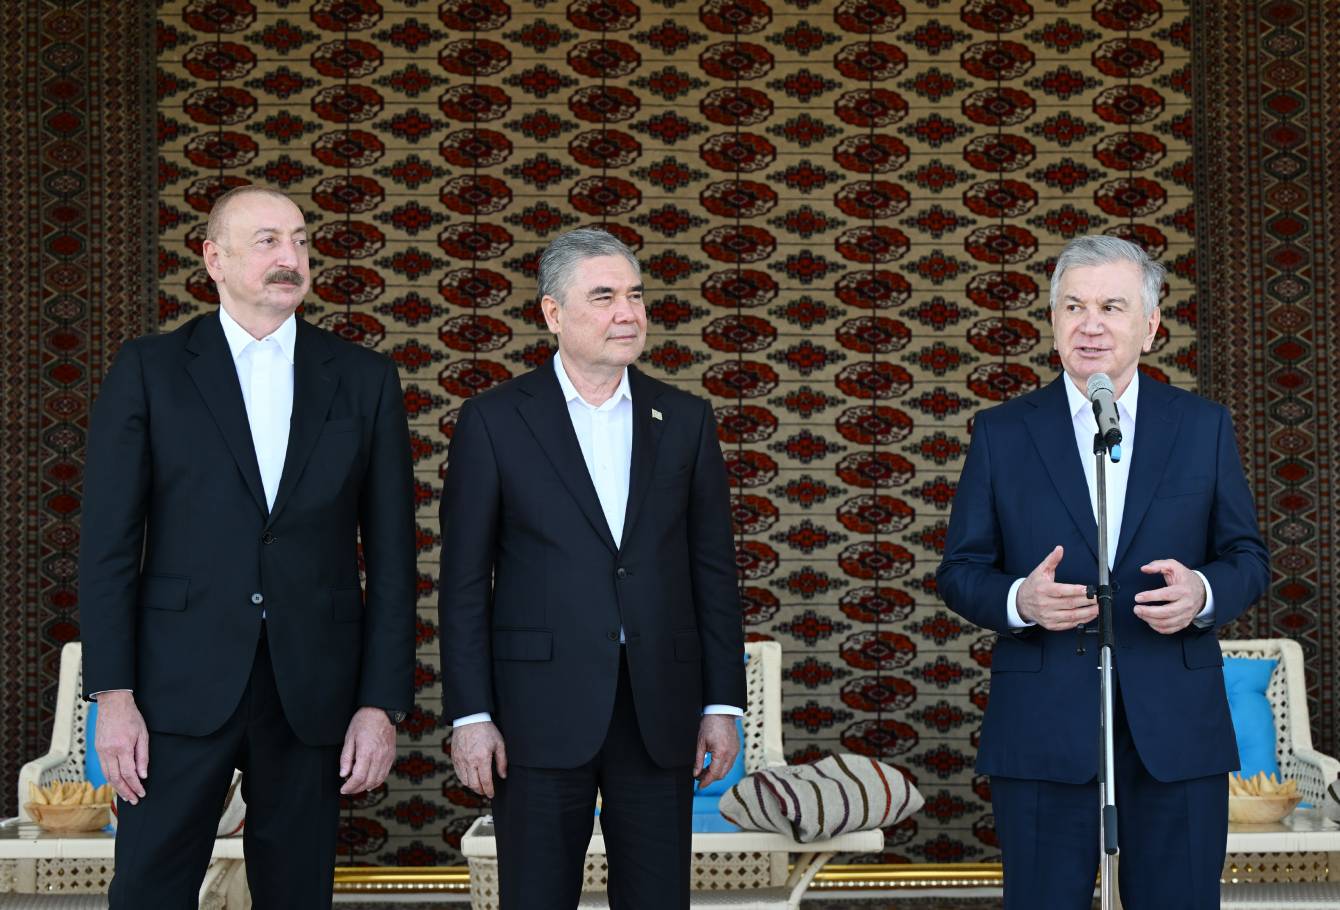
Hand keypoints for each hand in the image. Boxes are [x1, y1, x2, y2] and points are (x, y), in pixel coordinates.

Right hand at [94, 690, 148, 804]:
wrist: (113, 704)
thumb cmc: (131, 717)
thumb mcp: (143, 734)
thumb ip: (142, 756)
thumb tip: (142, 775)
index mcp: (122, 747)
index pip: (129, 773)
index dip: (135, 786)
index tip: (141, 793)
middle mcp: (109, 751)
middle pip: (116, 778)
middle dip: (125, 791)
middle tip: (134, 800)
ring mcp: (101, 751)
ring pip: (107, 775)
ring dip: (117, 787)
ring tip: (126, 796)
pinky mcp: (97, 749)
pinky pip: (103, 768)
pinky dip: (110, 778)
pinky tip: (117, 783)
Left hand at [339, 707, 395, 794]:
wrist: (382, 711)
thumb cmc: (364, 721)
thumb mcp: (349, 737)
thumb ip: (346, 758)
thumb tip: (343, 774)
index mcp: (367, 752)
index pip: (358, 777)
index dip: (350, 787)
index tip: (343, 789)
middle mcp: (379, 757)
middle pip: (368, 782)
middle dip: (356, 789)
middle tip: (347, 789)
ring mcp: (387, 757)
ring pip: (378, 780)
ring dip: (366, 786)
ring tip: (357, 786)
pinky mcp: (391, 756)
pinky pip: (385, 774)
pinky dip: (377, 781)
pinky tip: (369, 782)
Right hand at [451, 721, 506, 797]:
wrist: (470, 719)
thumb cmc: (487, 731)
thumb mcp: (499, 744)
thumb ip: (502, 761)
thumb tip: (503, 776)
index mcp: (482, 758)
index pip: (485, 781)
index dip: (489, 790)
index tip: (491, 795)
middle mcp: (469, 761)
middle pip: (474, 784)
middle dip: (480, 791)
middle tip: (485, 792)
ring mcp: (460, 760)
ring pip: (464, 781)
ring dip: (472, 786)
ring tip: (478, 786)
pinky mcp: (454, 758)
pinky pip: (458, 774)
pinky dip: (464, 779)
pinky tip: (470, 778)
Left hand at [693, 715, 739, 786]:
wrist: (722, 713)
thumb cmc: (710, 725)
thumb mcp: (700, 743)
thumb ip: (698, 760)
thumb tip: (696, 774)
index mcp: (721, 753)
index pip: (714, 774)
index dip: (706, 782)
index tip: (699, 786)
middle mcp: (730, 755)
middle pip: (721, 775)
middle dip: (710, 778)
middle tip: (699, 776)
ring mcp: (735, 752)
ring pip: (726, 770)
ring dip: (716, 773)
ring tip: (705, 770)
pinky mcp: (736, 749)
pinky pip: (730, 763)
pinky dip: (722, 766)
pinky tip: (713, 763)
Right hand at [1016, 545, 1098, 630]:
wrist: (1021, 602)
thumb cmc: (1033, 586)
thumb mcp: (1040, 570)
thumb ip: (1052, 560)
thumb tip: (1059, 549)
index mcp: (1042, 589)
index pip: (1062, 591)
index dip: (1076, 591)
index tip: (1088, 589)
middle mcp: (1044, 604)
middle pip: (1069, 604)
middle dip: (1086, 601)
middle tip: (1098, 598)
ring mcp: (1047, 616)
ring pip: (1071, 616)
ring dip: (1087, 613)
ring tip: (1097, 608)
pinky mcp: (1051, 625)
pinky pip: (1068, 624)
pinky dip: (1081, 621)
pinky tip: (1089, 616)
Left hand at [1134, 559, 1205, 633]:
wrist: (1202, 590)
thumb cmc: (1184, 578)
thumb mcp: (1173, 566)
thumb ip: (1158, 565)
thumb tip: (1144, 568)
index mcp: (1184, 590)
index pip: (1166, 595)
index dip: (1151, 596)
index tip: (1137, 597)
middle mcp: (1186, 604)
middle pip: (1167, 612)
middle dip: (1148, 612)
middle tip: (1136, 609)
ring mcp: (1186, 615)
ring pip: (1167, 622)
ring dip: (1150, 620)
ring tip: (1140, 614)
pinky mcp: (1184, 622)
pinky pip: (1170, 629)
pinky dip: (1157, 628)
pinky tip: (1149, 621)